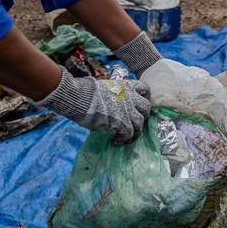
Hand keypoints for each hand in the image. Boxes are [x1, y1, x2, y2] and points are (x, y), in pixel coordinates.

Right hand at [38, 72, 152, 142]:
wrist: (79, 96)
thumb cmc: (86, 91)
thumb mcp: (105, 87)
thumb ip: (114, 94)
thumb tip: (112, 103)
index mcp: (126, 86)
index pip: (144, 89)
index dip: (145, 98)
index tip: (139, 106)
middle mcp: (130, 97)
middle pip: (146, 108)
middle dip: (142, 116)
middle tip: (133, 123)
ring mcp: (127, 110)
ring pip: (140, 123)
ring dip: (134, 131)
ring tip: (125, 136)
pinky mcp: (121, 122)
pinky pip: (129, 134)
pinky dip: (124, 139)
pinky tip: (115, 141)